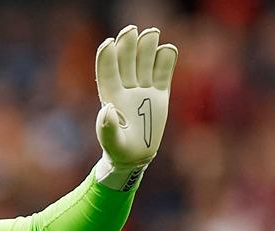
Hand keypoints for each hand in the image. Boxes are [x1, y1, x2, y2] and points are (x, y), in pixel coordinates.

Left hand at [94, 25, 177, 190]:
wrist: (136, 155)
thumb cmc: (119, 149)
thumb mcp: (113, 143)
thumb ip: (107, 128)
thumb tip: (106, 108)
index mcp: (111, 97)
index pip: (108, 73)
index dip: (107, 58)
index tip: (108, 43)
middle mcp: (126, 89)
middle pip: (127, 63)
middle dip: (128, 46)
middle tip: (131, 30)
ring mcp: (143, 90)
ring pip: (145, 64)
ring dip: (147, 48)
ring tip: (151, 33)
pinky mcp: (159, 93)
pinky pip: (163, 73)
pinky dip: (166, 61)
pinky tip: (168, 49)